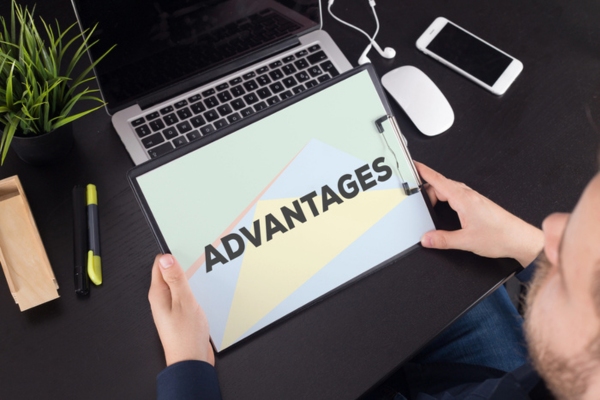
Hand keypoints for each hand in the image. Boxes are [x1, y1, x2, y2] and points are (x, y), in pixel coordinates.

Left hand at [148, 254, 214, 366]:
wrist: (191, 362)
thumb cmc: (186, 337)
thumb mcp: (184, 302)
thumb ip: (175, 279)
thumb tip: (166, 258)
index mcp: (158, 294)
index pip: (160, 264)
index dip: (173, 256)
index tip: (186, 254)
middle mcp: (161, 299)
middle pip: (168, 273)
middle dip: (182, 266)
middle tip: (196, 264)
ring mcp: (170, 307)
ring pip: (177, 284)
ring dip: (188, 279)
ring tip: (200, 276)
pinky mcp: (179, 313)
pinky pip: (184, 295)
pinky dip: (192, 291)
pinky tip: (201, 293)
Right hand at [416, 162, 543, 266]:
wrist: (519, 239)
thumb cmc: (499, 236)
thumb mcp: (466, 241)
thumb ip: (443, 240)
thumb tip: (426, 239)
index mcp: (463, 199)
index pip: (438, 180)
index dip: (424, 171)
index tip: (413, 164)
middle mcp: (468, 195)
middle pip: (440, 185)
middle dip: (426, 191)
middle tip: (417, 202)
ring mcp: (473, 198)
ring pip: (449, 190)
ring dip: (437, 195)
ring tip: (428, 206)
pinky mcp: (477, 204)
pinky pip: (456, 195)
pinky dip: (446, 198)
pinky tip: (444, 209)